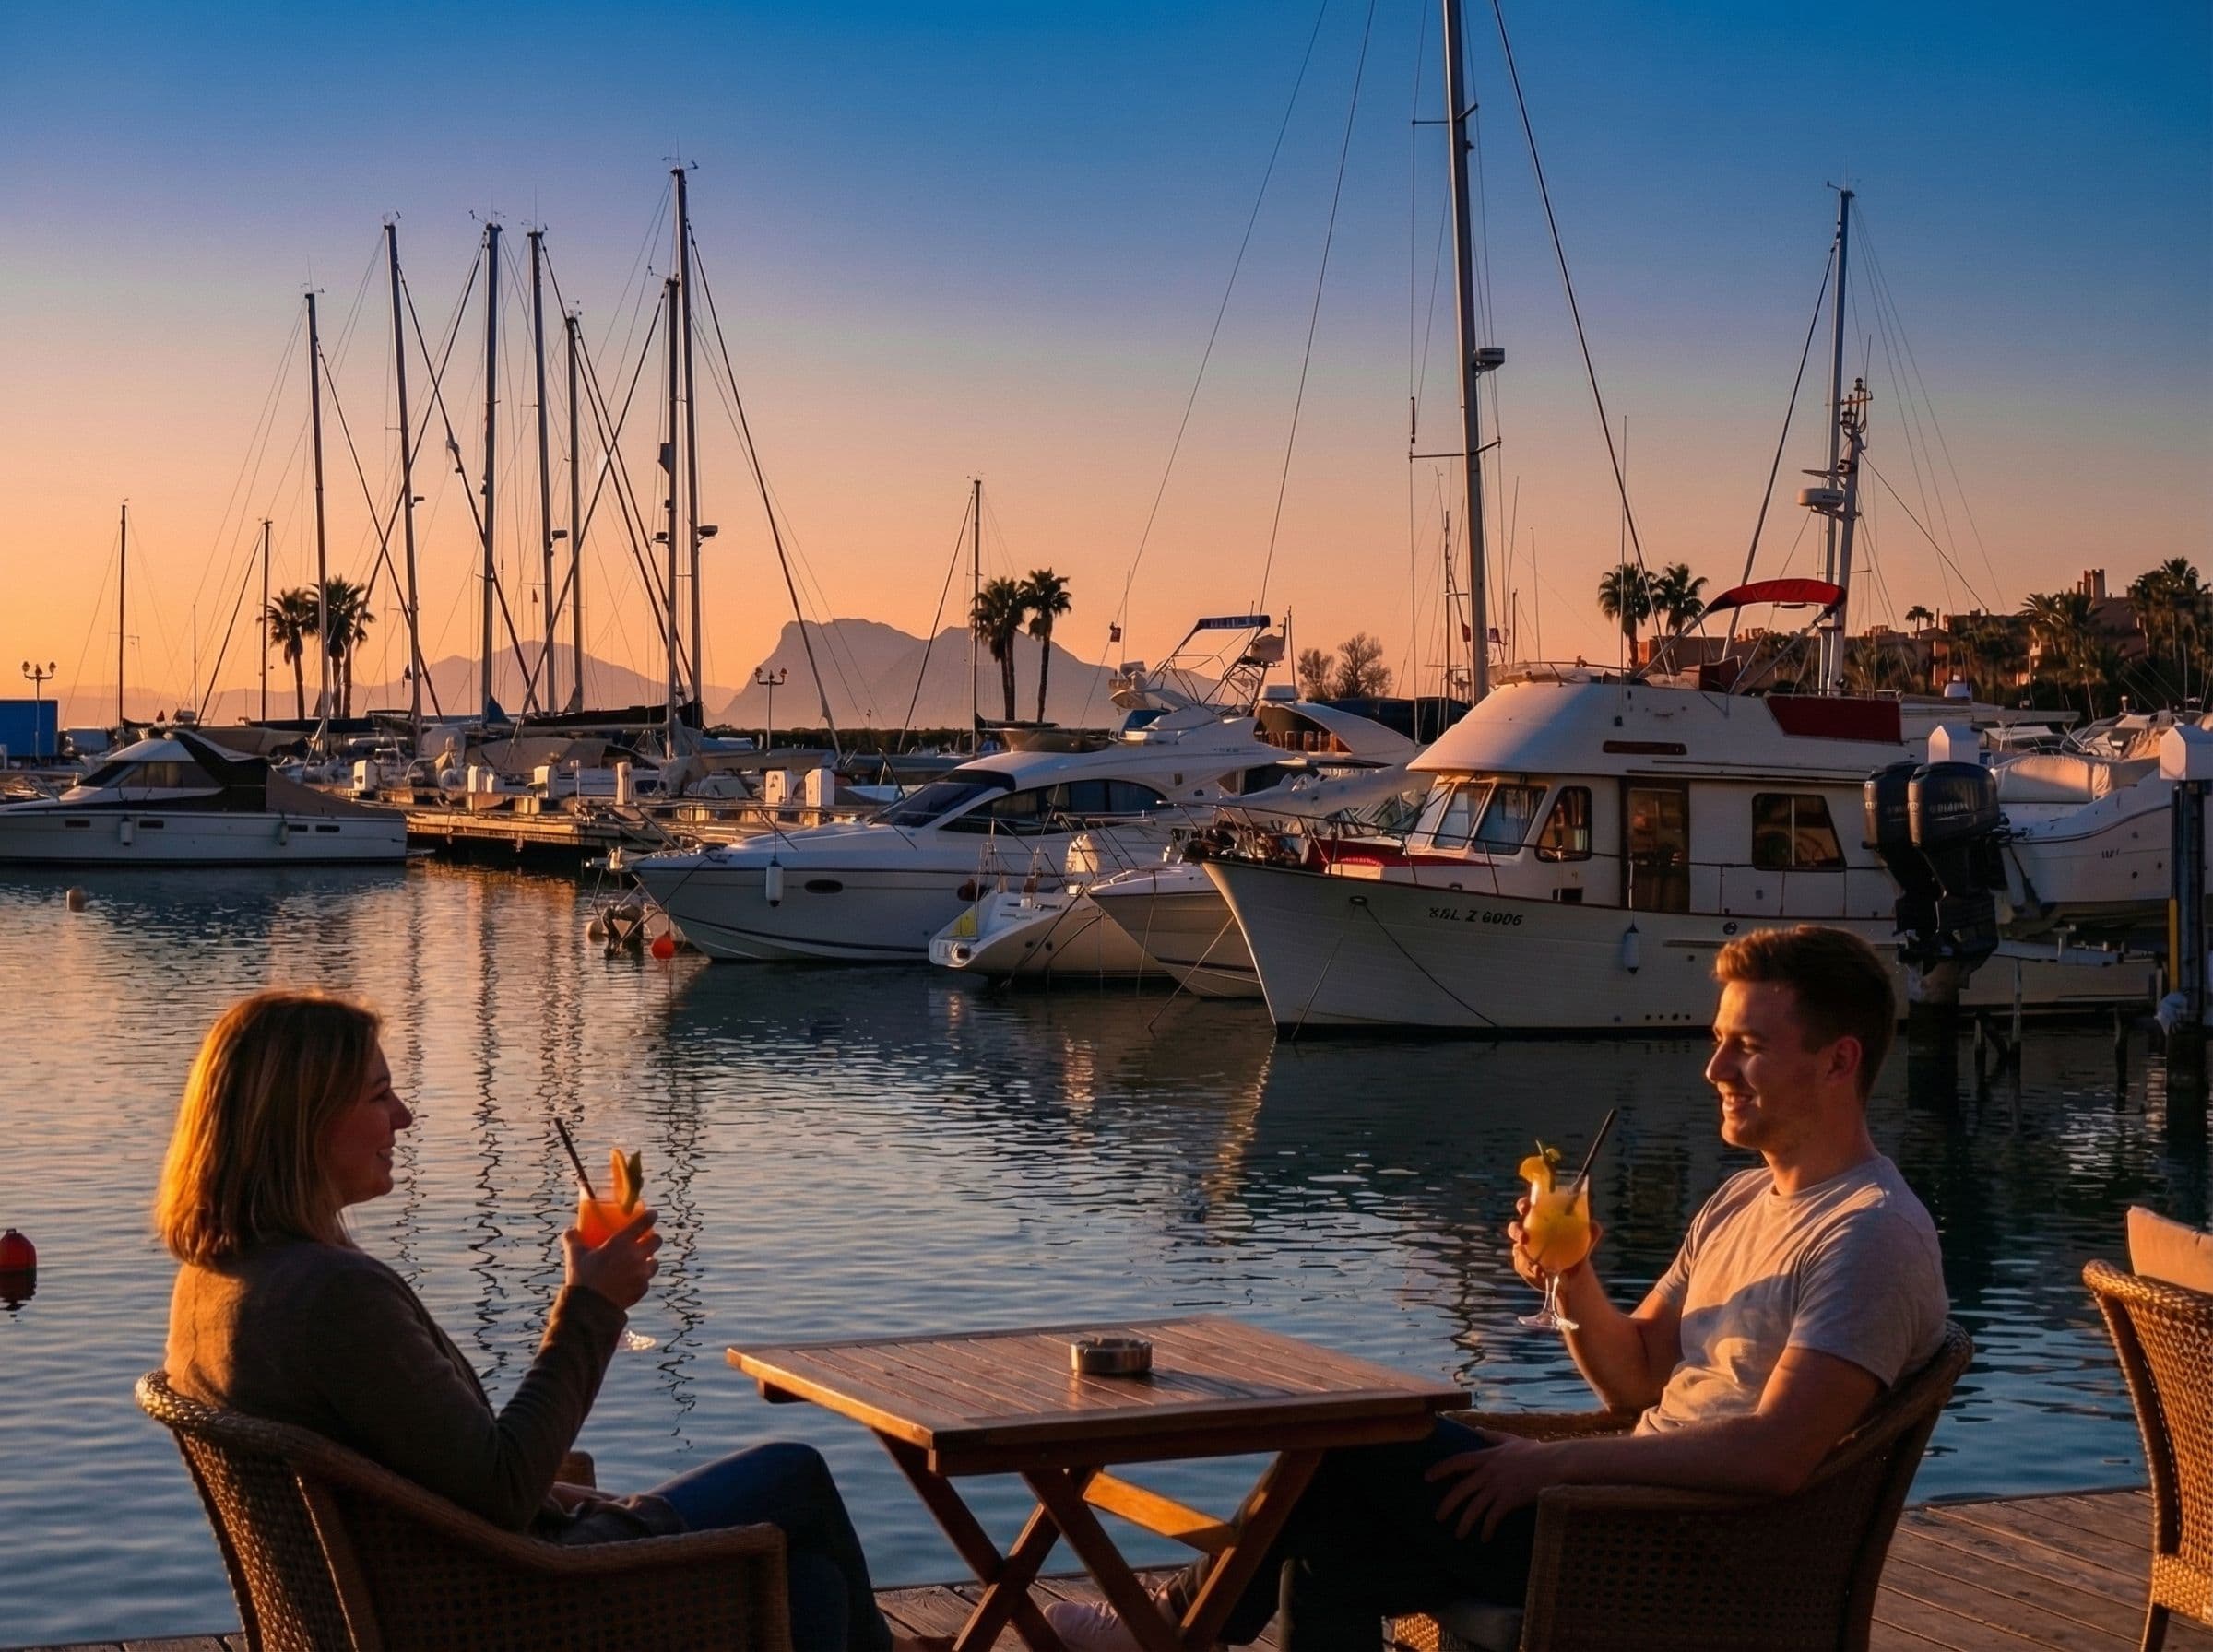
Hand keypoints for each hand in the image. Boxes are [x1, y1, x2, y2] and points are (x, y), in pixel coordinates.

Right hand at [564, 1207, 660, 1310]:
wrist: (590, 1308)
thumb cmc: (582, 1277)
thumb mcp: (574, 1255)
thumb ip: (572, 1239)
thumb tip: (571, 1230)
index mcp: (622, 1242)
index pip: (644, 1222)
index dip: (650, 1216)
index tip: (652, 1214)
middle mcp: (636, 1255)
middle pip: (656, 1241)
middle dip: (653, 1238)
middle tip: (646, 1240)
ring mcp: (641, 1273)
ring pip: (655, 1262)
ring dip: (650, 1260)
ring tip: (641, 1262)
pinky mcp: (642, 1289)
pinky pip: (646, 1281)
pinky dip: (641, 1280)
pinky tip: (633, 1281)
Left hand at [1425, 1430, 1557, 1539]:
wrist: (1556, 1464)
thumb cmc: (1536, 1452)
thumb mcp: (1511, 1439)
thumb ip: (1492, 1436)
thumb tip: (1475, 1430)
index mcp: (1488, 1456)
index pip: (1458, 1461)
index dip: (1440, 1469)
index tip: (1426, 1477)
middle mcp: (1489, 1471)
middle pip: (1461, 1488)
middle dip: (1447, 1504)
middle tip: (1437, 1517)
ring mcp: (1498, 1486)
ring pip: (1474, 1507)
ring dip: (1464, 1522)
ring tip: (1458, 1534)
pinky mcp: (1509, 1499)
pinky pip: (1492, 1517)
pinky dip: (1486, 1529)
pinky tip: (1484, 1538)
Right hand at [1507, 1195, 1603, 1293]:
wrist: (1573, 1273)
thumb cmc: (1576, 1248)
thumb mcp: (1585, 1240)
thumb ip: (1591, 1232)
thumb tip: (1594, 1224)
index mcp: (1539, 1219)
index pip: (1527, 1208)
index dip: (1523, 1205)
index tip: (1526, 1206)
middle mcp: (1527, 1232)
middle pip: (1514, 1228)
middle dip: (1516, 1230)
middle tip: (1524, 1237)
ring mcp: (1523, 1250)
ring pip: (1517, 1251)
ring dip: (1523, 1256)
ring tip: (1535, 1264)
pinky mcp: (1523, 1265)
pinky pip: (1523, 1267)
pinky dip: (1531, 1270)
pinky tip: (1540, 1273)